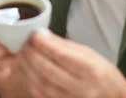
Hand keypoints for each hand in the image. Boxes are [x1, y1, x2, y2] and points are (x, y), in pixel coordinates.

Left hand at [11, 32, 125, 97]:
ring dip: (28, 67)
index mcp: (92, 71)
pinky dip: (31, 80)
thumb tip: (41, 34)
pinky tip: (29, 69)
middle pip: (47, 70)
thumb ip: (63, 45)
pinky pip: (40, 94)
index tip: (32, 34)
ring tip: (23, 54)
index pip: (61, 56)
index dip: (43, 44)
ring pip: (41, 83)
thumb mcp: (89, 54)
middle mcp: (82, 89)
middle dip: (31, 54)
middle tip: (24, 43)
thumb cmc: (102, 73)